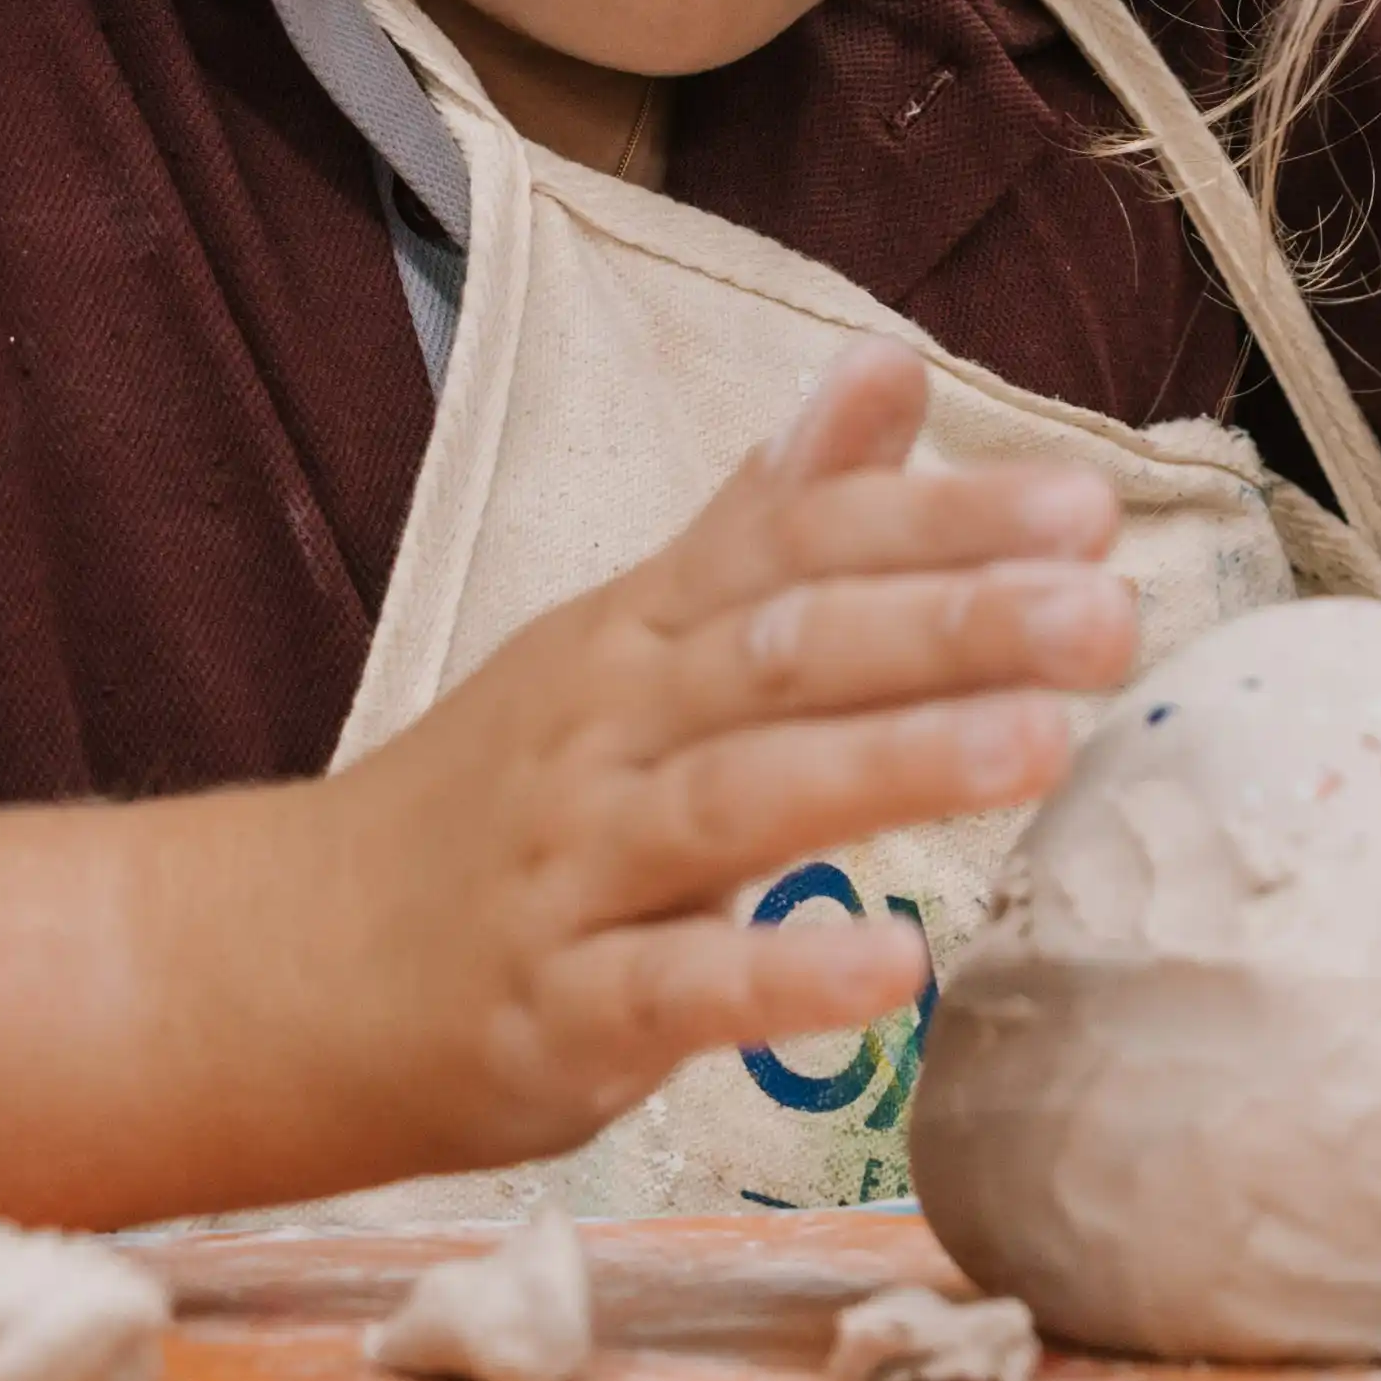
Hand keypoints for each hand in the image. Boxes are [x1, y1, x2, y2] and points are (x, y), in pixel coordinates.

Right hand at [315, 349, 1133, 1175]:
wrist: (273, 972)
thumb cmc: (499, 801)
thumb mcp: (624, 638)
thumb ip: (765, 517)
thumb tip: (888, 368)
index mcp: (639, 633)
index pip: (797, 546)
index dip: (942, 522)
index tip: (1090, 507)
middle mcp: (607, 731)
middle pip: (784, 652)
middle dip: (952, 624)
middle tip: (1106, 609)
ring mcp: (574, 870)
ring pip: (739, 800)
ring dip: (892, 765)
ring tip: (1040, 746)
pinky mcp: (554, 1012)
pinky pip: (673, 988)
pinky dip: (781, 975)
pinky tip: (895, 969)